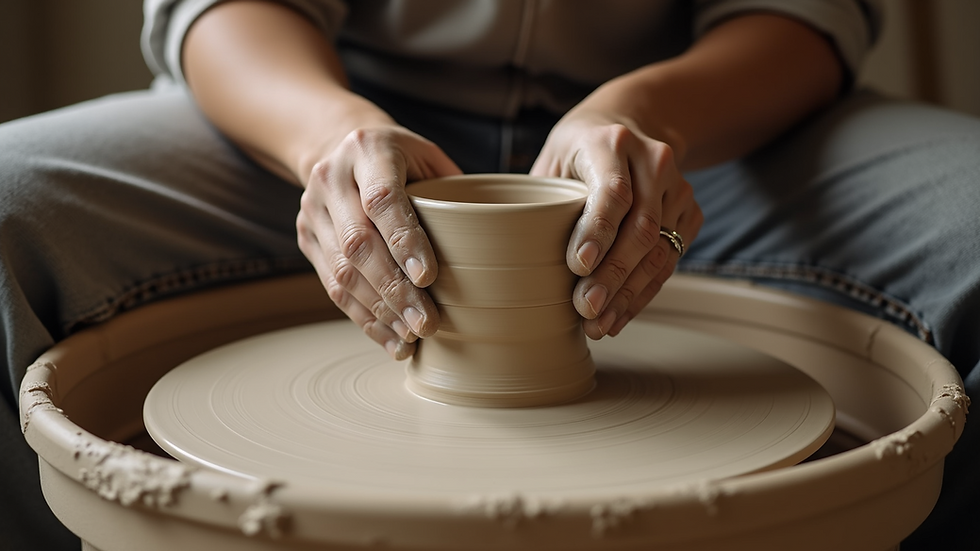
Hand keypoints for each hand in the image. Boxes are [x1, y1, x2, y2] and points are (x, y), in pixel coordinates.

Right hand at [296, 125, 461, 358]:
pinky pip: (333, 285)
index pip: (382, 200)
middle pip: (358, 243)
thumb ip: (451, 191)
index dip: (404, 241)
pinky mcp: (306, 237)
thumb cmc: (400, 158)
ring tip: (412, 337)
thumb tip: (487, 241)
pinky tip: (391, 337)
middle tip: (426, 322)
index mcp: (367, 149)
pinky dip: (364, 317)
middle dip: (394, 290)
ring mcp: (313, 210)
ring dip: (379, 310)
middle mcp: (332, 178)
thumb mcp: (427, 157)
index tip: (429, 277)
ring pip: (342, 270)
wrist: (338, 147)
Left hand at [531, 111, 702, 339]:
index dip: (598, 231)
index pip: (612, 191)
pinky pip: (669, 261)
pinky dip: (643, 294)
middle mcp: (653, 161)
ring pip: (659, 250)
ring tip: (599, 323)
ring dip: (628, 294)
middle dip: (613, 276)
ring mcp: (677, 188)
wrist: (626, 129)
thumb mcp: (552, 160)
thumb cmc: (578, 151)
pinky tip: (618, 314)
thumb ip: (542, 199)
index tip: (579, 266)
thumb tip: (516, 257)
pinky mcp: (689, 214)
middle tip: (586, 308)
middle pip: (640, 228)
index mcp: (612, 142)